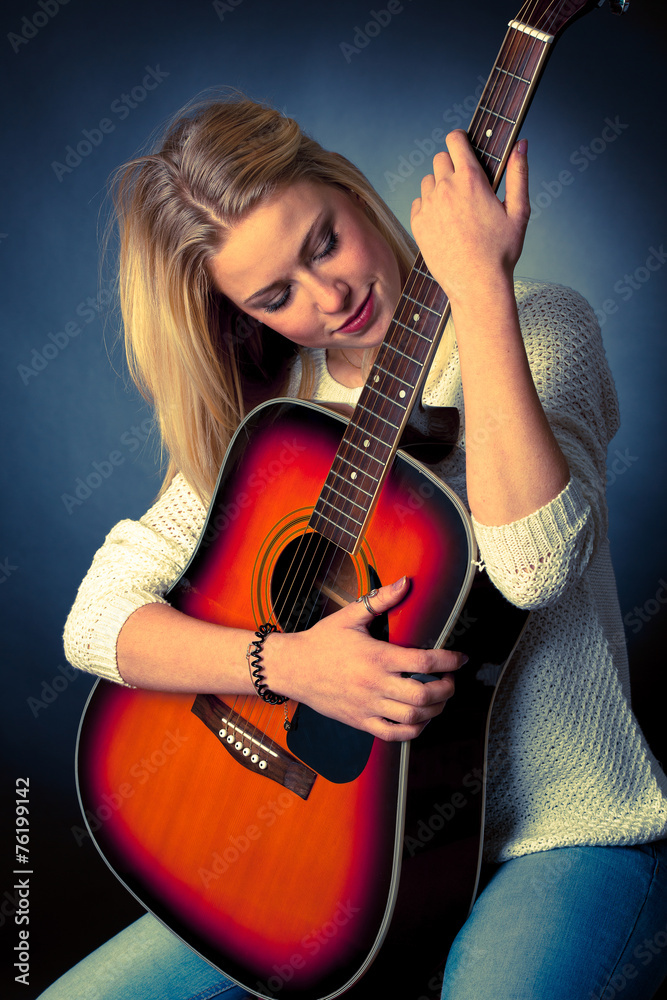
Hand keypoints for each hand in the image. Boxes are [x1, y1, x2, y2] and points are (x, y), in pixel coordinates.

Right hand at [267, 576, 465, 741]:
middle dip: (447, 688)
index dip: (450, 661)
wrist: (292, 668)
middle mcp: (375, 684)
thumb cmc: (322, 641)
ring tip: (439, 697)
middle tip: (451, 680)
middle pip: (424, 694)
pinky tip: (420, 718)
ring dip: (435, 709)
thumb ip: (381, 599)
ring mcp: (368, 706)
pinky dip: (413, 730)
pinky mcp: (361, 721)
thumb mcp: (351, 616)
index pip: (425, 663)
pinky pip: (393, 734)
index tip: (461, 658)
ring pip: (413, 717)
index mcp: (377, 657)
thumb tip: (405, 582)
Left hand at [410, 130, 529, 307]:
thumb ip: (519, 174)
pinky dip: (428, 208)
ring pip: (428, 181)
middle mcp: (446, 188)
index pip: (455, 140)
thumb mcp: (519, 212)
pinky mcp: (418, 223)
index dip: (460, 140)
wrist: (477, 284)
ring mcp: (429, 206)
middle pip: (440, 158)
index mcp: (471, 179)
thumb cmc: (501, 251)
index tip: (463, 146)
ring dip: (439, 188)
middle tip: (464, 186)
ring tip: (456, 209)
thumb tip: (521, 144)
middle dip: (451, 166)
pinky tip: (444, 223)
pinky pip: (418, 203)